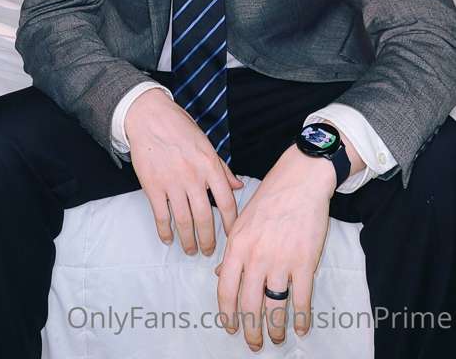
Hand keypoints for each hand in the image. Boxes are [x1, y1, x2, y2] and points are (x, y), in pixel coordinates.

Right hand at [124, 88, 243, 255]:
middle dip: (208, 240)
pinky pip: (161, 216)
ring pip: (183, 221)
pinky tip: (168, 239)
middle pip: (204, 218)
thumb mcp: (206, 144)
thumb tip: (238, 186)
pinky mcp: (152, 186)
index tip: (231, 236)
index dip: (230, 223)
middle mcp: (193, 177)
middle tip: (208, 251)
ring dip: (188, 240)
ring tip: (191, 250)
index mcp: (209, 165)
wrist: (149, 117)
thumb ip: (222, 168)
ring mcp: (172, 183)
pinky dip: (165, 231)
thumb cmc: (179, 127)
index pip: (226, 201)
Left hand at [214, 144, 335, 350]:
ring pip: (275, 308)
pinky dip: (301, 317)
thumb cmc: (269, 198)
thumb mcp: (242, 221)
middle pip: (250, 306)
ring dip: (275, 329)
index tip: (231, 327)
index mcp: (237, 246)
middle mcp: (256, 257)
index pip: (225, 290)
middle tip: (254, 343)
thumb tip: (219, 274)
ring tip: (276, 338)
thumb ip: (232, 250)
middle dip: (251, 331)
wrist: (300, 180)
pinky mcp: (304, 262)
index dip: (227, 314)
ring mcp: (281, 261)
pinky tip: (301, 327)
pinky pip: (301, 299)